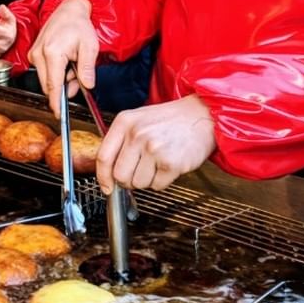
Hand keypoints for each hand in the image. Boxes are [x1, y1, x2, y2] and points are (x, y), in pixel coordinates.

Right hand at [28, 0, 97, 116]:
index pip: (53, 86)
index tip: (59, 115)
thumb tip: (87, 86)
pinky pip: (44, 71)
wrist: (69, 9)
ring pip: (46, 79)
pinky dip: (55, 72)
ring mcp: (34, 53)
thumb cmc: (79, 25)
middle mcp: (39, 54)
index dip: (56, 103)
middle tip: (78, 76)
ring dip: (60, 79)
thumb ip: (87, 69)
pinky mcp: (34, 54)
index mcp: (52, 53)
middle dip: (64, 88)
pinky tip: (65, 60)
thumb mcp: (90, 47)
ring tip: (73, 63)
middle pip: (48, 85)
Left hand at [96, 95, 215, 192]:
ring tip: (157, 163)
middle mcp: (137, 134)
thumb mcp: (139, 120)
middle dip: (128, 180)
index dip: (102, 177)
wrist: (201, 115)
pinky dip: (162, 181)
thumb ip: (122, 141)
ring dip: (147, 180)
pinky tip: (168, 165)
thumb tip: (108, 171)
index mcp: (125, 122)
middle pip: (119, 175)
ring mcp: (154, 149)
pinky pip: (157, 186)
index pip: (104, 156)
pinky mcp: (170, 163)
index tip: (107, 186)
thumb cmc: (170, 119)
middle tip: (140, 171)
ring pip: (138, 183)